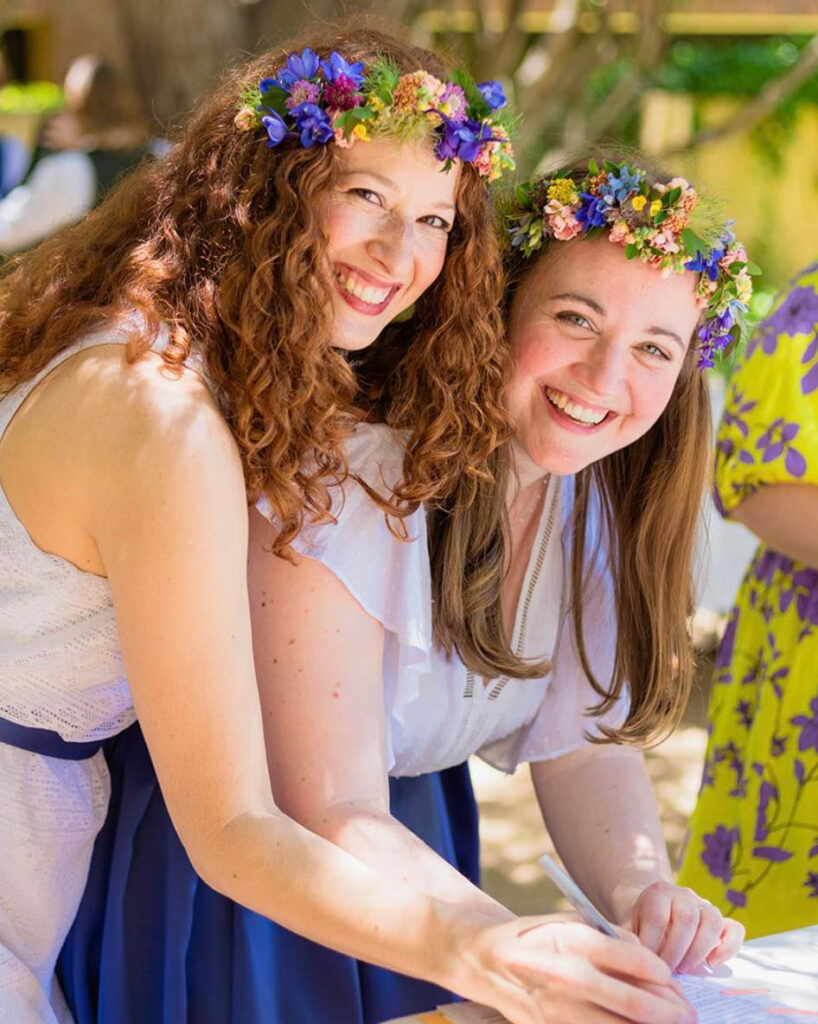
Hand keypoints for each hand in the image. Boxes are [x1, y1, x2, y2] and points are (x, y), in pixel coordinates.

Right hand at [456, 913, 696, 1023]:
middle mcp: (572, 977)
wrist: (487, 960)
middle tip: (689, 1016)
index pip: (639, 961)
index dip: (665, 975)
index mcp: (577, 940)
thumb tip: (652, 965)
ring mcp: (563, 1010)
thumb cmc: (537, 936)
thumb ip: (613, 940)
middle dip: (673, 1013)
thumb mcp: (573, 922)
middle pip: (638, 1004)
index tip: (673, 981)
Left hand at [621, 881, 743, 972]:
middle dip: (676, 950)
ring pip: (712, 921)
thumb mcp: (629, 927)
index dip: (653, 943)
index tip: (648, 962)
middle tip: (667, 970)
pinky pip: (735, 929)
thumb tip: (629, 956)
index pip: (657, 916)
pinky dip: (728, 947)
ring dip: (698, 951)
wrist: (655, 911)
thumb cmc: (641, 925)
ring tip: (684, 969)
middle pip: (686, 918)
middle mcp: (684, 893)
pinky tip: (712, 963)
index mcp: (658, 892)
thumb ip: (629, 939)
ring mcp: (705, 905)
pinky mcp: (721, 920)